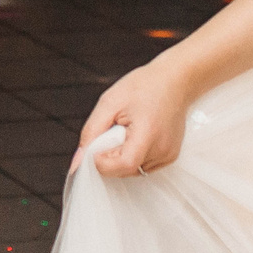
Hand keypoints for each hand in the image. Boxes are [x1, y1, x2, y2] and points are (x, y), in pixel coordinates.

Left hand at [74, 58, 196, 178]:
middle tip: (113, 131)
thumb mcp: (109, 102)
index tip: (96, 146)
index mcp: (148, 134)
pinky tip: (137, 136)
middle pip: (125, 170)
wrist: (174, 80)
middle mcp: (162, 149)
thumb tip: (78, 160)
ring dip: (122, 157)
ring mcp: (168, 155)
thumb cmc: (144, 86)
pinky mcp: (170, 157)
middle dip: (110, 157)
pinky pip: (144, 166)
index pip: (123, 165)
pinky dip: (134, 156)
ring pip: (133, 171)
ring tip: (127, 131)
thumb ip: (91, 132)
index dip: (103, 162)